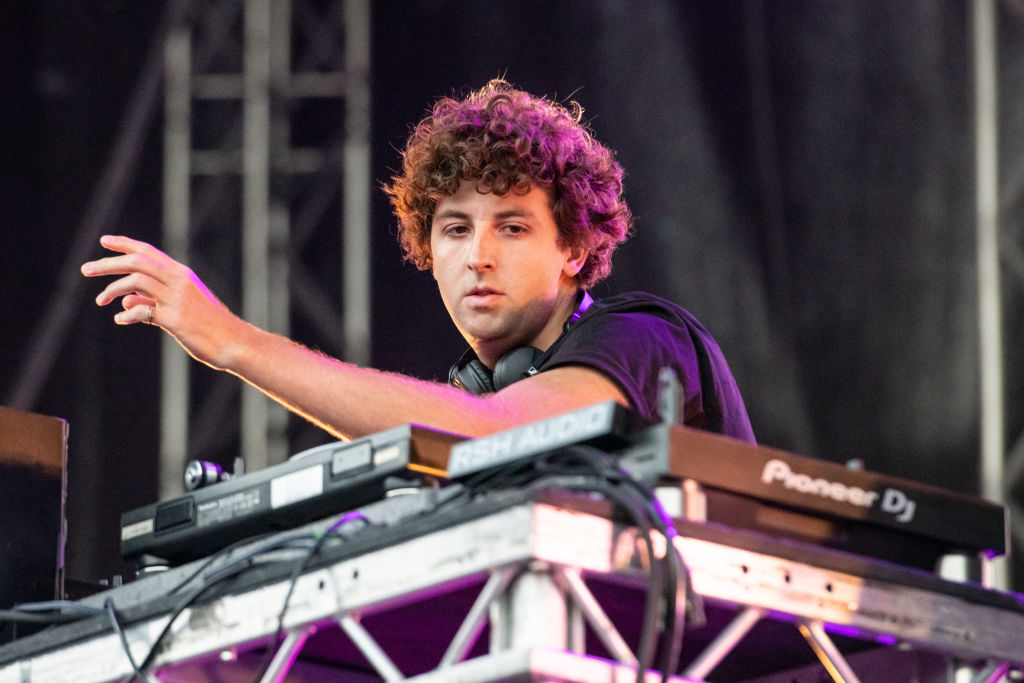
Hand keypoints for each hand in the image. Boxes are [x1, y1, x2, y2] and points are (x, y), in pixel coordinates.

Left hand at [81, 235, 240, 367]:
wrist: (234, 342)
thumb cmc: (210, 326)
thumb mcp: (180, 308)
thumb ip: (152, 301)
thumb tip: (124, 301)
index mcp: (183, 274)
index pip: (149, 251)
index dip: (125, 244)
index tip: (104, 240)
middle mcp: (179, 281)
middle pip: (136, 262)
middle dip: (108, 264)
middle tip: (86, 269)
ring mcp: (177, 299)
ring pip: (135, 282)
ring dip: (112, 289)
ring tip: (100, 300)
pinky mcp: (175, 318)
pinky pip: (142, 310)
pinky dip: (127, 314)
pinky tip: (120, 319)